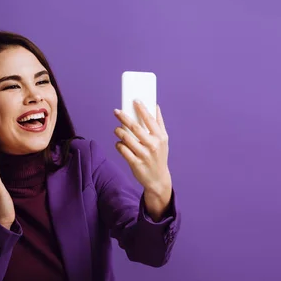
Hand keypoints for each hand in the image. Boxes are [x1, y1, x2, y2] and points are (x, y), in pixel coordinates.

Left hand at [114, 101, 172, 218]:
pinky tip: (119, 143)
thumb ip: (159, 123)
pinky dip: (119, 145)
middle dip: (124, 117)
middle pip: (135, 127)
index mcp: (160, 138)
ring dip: (119, 132)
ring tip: (117, 129)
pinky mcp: (135, 163)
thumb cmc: (159, 156)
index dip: (141, 109)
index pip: (149, 120)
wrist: (158, 179)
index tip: (134, 100)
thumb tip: (156, 106)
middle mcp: (153, 145)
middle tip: (116, 111)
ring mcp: (144, 155)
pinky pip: (122, 150)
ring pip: (126, 139)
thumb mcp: (163, 141)